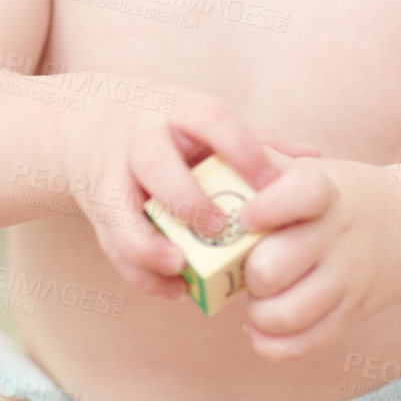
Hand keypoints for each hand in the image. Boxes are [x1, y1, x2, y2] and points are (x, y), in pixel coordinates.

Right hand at [62, 90, 319, 299]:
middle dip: (187, 198)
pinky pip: (113, 244)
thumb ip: (256, 141)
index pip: (210, 119)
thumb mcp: (204, 121)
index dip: (241, 149)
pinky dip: (141, 272)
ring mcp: (113, 172)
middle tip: (219, 228)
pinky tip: (175, 289)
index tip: (270, 182)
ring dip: (149, 243)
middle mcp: (141, 137)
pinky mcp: (97, 207)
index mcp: (179, 110)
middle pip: (156, 163)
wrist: (86, 123)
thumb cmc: (166, 126)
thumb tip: (314, 159)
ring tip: (182, 268)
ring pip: (121, 209)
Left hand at [237, 156, 400, 358]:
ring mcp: (348, 279)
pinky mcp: (352, 314)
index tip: (246, 217)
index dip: (266, 208)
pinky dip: (271, 342)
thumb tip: (206, 160)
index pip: (302, 195)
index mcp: (325, 191)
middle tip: (249, 267)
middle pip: (273, 267)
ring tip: (259, 298)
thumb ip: (260, 164)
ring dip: (258, 313)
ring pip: (285, 315)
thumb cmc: (339, 197)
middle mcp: (338, 236)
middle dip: (248, 272)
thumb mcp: (310, 170)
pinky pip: (302, 344)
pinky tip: (265, 325)